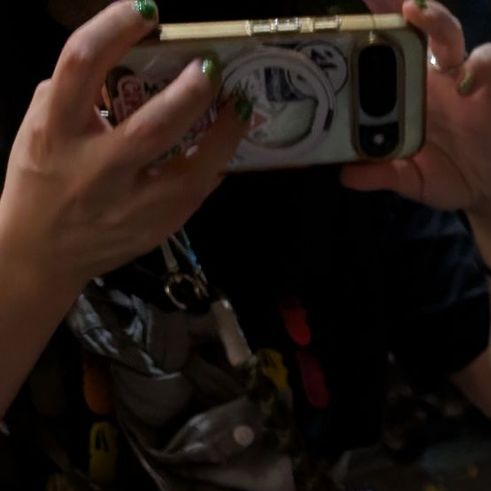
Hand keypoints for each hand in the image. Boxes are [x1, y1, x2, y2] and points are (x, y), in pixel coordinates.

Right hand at [0, 0, 245, 303]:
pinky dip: (214, 164)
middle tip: (210, 65)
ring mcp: (129, 203)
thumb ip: (68, 93)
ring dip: (222, 136)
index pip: (81, 64)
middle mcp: (95, 167)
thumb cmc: (40, 181)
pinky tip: (225, 143)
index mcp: (56, 129)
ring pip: (187, 171)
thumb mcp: (38, 127)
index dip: (115, 28)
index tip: (146, 9)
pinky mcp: (154, 226)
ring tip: (239, 105)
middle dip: (187, 93)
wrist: (41, 253)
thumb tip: (113, 60)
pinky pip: (194, 192)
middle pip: (148, 126)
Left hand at [341, 0, 490, 231]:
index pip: (389, 44)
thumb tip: (345, 175)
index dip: (374, 21)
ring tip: (413, 11)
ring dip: (434, 19)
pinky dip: (480, 65)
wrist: (486, 190)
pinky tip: (465, 81)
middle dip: (399, 6)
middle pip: (418, 25)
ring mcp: (460, 81)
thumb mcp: (408, 178)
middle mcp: (432, 77)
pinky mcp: (489, 94)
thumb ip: (381, 173)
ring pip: (450, 33)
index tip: (352, 9)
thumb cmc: (445, 173)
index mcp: (408, 89)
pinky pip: (490, 63)